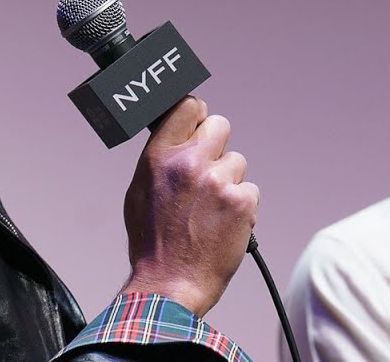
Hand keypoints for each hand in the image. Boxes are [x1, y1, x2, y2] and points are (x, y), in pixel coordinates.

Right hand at [120, 96, 259, 316]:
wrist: (171, 283)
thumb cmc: (152, 241)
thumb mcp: (140, 191)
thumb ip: (160, 159)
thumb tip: (177, 136)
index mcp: (160, 156)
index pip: (188, 106)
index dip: (197, 115)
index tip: (199, 124)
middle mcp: (189, 162)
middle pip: (219, 124)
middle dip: (217, 144)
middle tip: (209, 168)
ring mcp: (218, 181)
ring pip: (237, 161)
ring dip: (229, 180)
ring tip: (211, 208)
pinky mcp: (242, 202)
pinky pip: (250, 189)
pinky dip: (241, 205)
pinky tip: (224, 223)